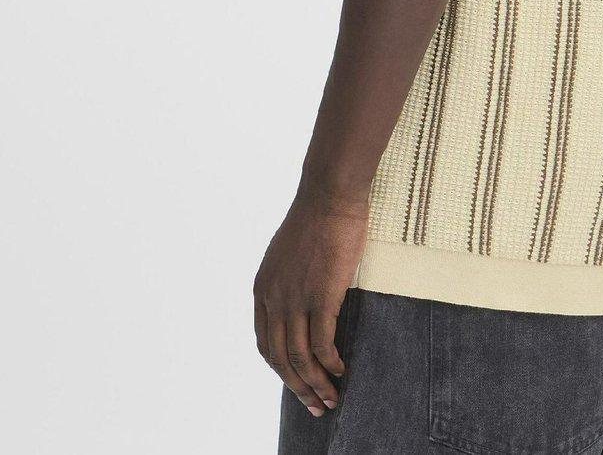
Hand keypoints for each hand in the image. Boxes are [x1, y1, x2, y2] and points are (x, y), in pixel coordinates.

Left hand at [253, 190, 367, 415]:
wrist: (328, 195)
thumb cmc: (315, 219)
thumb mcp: (287, 255)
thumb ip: (287, 282)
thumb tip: (299, 304)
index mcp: (263, 289)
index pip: (264, 343)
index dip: (280, 369)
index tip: (297, 383)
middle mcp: (274, 298)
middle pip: (279, 358)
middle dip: (297, 387)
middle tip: (315, 406)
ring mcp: (296, 298)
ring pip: (299, 357)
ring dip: (315, 383)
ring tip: (331, 399)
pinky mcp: (321, 296)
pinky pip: (322, 343)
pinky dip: (329, 363)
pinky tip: (340, 370)